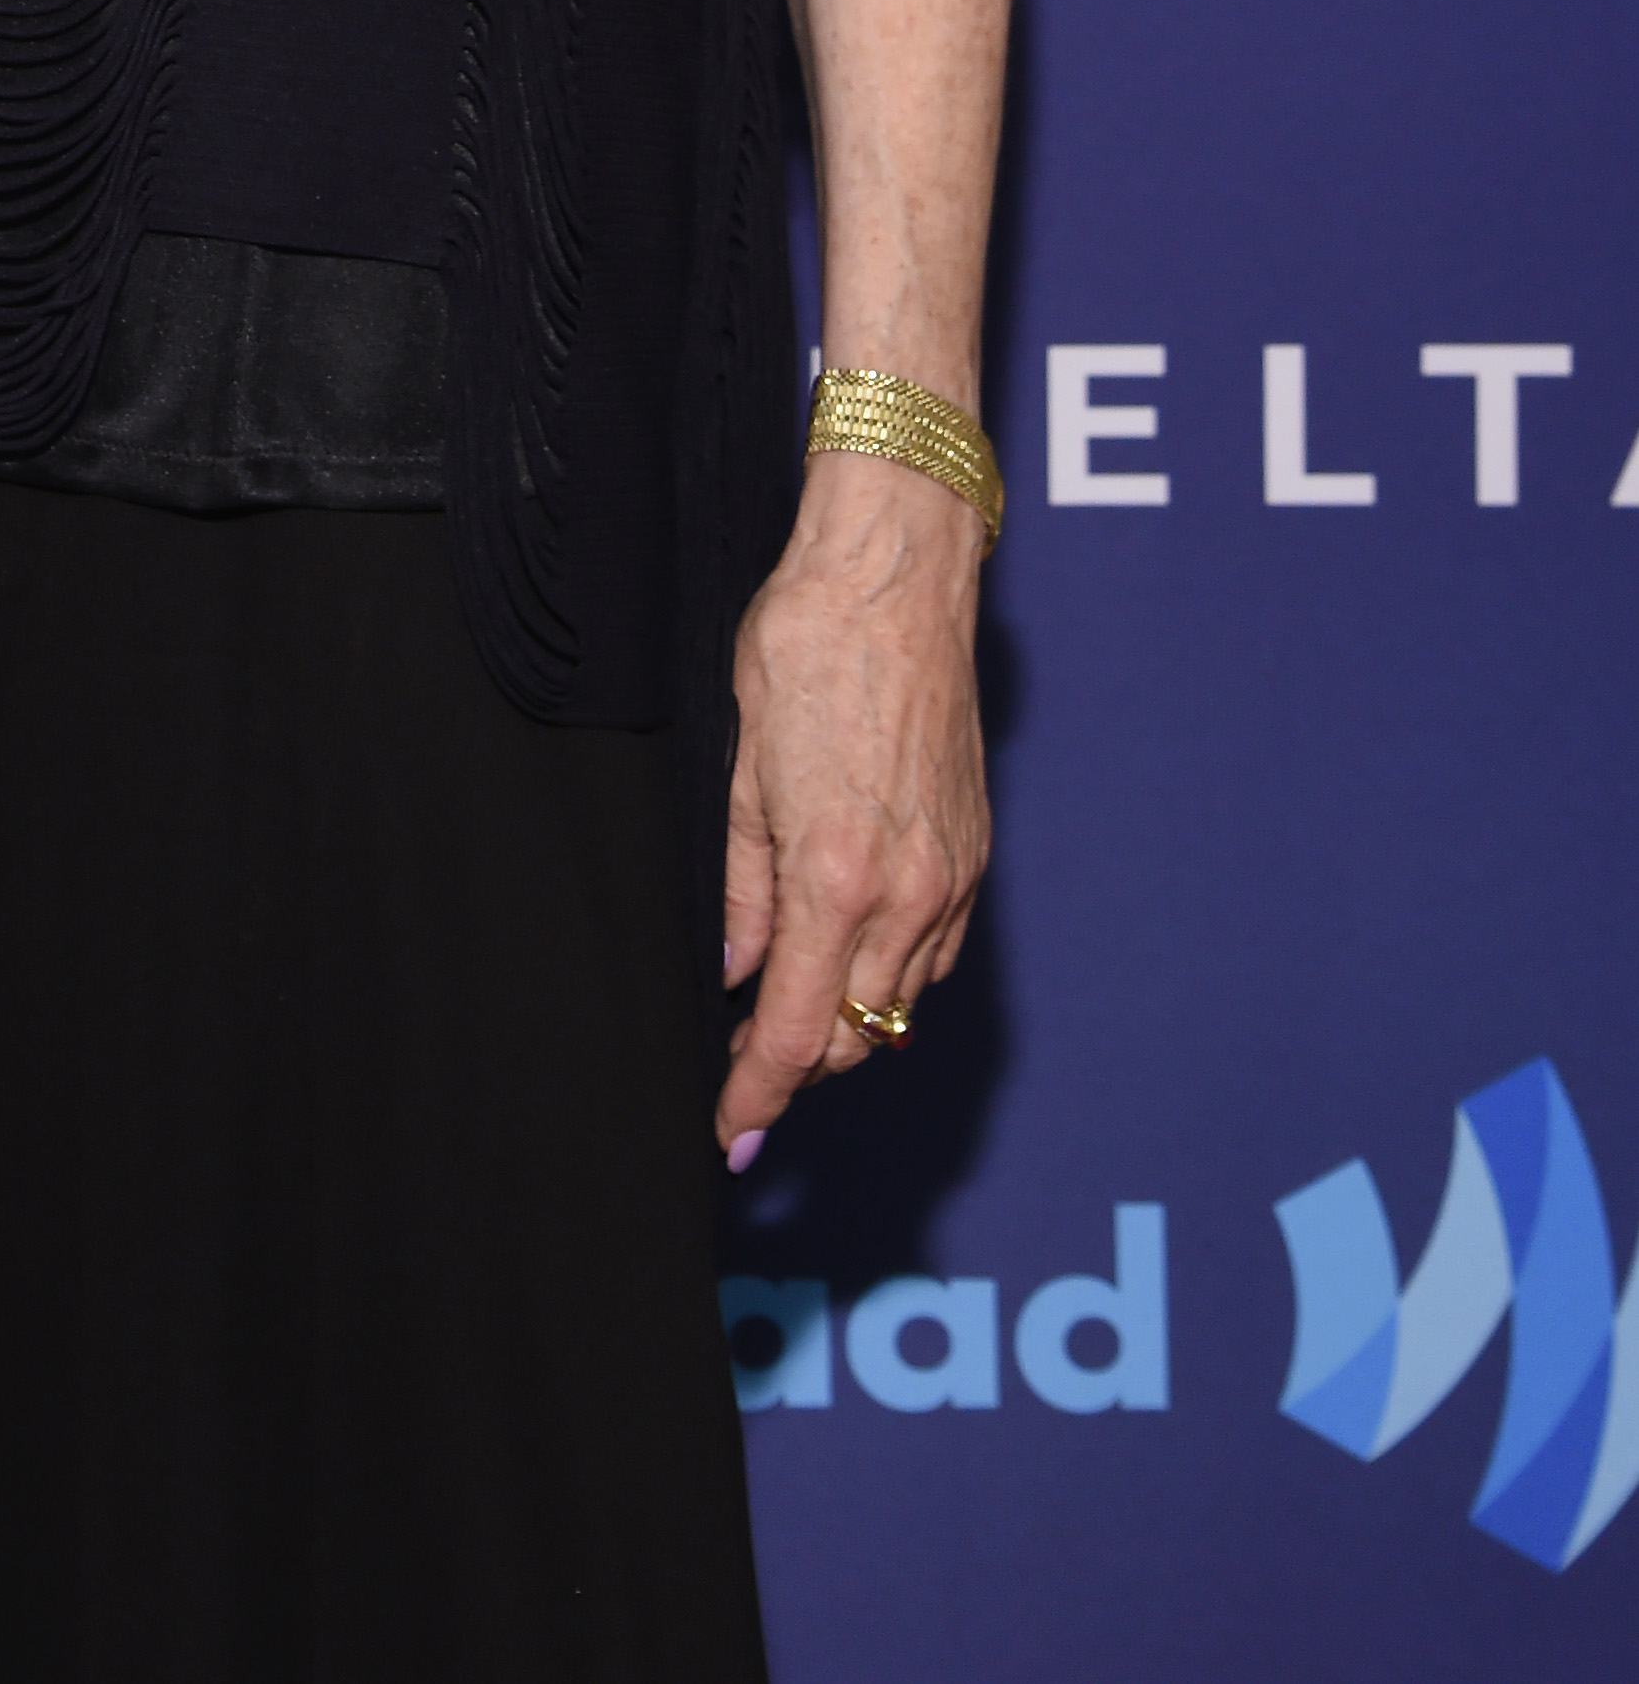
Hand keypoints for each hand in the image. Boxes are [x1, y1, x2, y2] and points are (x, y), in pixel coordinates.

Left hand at [717, 453, 986, 1154]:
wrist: (895, 574)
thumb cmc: (805, 644)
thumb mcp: (742, 764)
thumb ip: (741, 886)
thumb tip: (734, 972)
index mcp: (834, 874)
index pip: (797, 1031)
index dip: (757, 1093)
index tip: (730, 1132)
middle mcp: (906, 890)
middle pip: (855, 1034)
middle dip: (798, 1066)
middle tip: (742, 1071)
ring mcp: (951, 874)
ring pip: (901, 1004)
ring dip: (847, 1025)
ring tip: (787, 1018)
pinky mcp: (974, 852)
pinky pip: (935, 955)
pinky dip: (892, 979)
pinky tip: (851, 962)